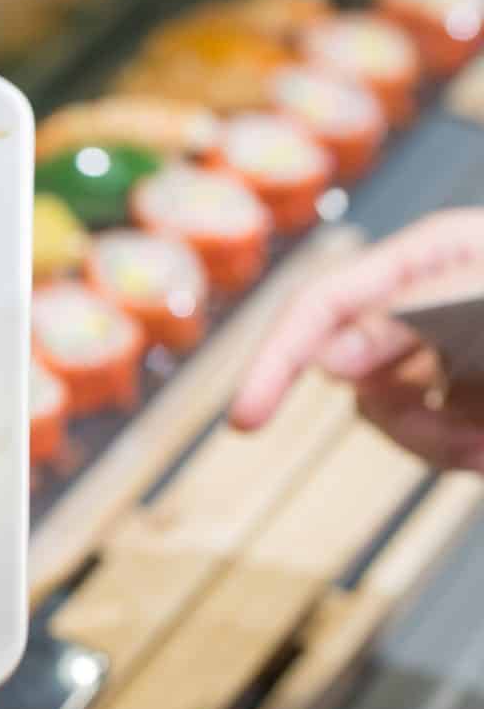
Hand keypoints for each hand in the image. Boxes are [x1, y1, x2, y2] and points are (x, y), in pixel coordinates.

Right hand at [231, 209, 483, 471]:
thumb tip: (327, 358)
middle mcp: (427, 302)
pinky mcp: (464, 395)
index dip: (276, 360)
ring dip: (434, 443)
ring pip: (385, 411)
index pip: (322, 304)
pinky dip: (458, 452)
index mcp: (429, 256)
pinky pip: (428, 436)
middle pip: (352, 368)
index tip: (246, 420)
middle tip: (468, 443)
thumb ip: (412, 318)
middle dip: (405, 418)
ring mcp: (446, 351)